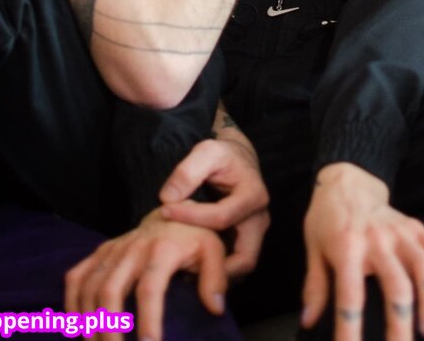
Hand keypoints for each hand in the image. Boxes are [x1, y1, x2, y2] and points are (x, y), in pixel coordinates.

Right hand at [64, 208, 227, 340]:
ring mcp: (113, 249)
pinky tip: (78, 328)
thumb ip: (216, 278)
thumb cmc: (195, 237)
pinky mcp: (101, 251)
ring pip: (90, 287)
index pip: (150, 288)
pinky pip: (77, 276)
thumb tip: (214, 309)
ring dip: (90, 322)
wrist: (173, 209)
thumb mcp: (213, 250)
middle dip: (109, 327)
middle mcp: (132, 248)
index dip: (148, 319)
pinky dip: (72, 302)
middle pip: (110, 290)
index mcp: (162, 249)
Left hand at [159, 137, 269, 277]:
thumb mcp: (206, 151)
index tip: (163, 210)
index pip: (221, 217)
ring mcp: (256, 232)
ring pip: (242, 266)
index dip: (191, 217)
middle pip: (245, 257)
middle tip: (180, 265)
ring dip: (217, 272)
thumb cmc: (222, 155)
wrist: (237, 158)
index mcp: (253, 194)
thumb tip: (167, 198)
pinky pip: (235, 263)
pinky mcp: (247, 240)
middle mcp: (260, 218)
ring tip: (184, 268)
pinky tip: (192, 264)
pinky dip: (217, 268)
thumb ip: (187, 171)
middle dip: (215, 267)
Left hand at [300, 164, 423, 340]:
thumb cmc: (327, 220)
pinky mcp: (417, 228)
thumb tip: (308, 322)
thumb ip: (315, 285)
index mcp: (346, 247)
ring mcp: (401, 232)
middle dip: (401, 324)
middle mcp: (377, 239)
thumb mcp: (313, 248)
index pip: (350, 296)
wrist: (347, 181)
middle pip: (396, 286)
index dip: (349, 329)